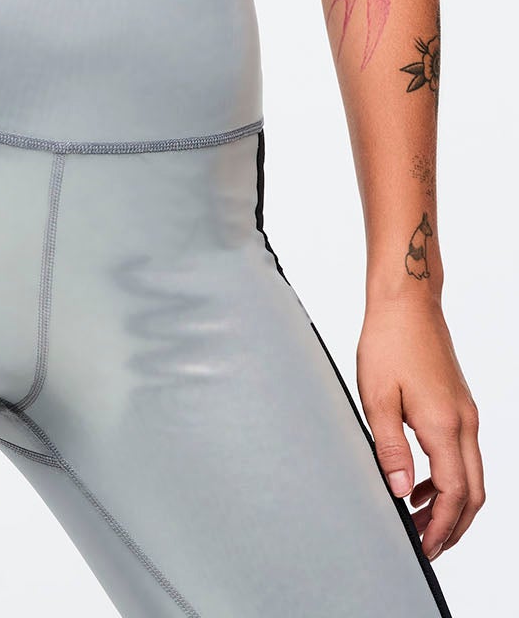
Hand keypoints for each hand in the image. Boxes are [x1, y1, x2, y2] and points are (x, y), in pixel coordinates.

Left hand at [357, 297, 482, 560]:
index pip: (453, 493)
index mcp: (443, 425)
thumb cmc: (388, 341)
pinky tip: (417, 481)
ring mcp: (465, 414)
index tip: (424, 548)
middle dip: (452, 526)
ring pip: (471, 475)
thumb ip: (389, 447)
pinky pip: (462, 454)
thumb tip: (397, 491)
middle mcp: (464, 423)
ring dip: (450, 503)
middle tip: (426, 546)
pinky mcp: (459, 405)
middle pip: (473, 493)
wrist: (407, 302)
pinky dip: (447, 477)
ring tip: (416, 518)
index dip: (440, 527)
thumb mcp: (376, 395)